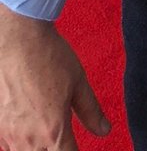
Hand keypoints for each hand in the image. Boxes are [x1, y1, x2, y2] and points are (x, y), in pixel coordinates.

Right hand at [0, 8, 109, 149]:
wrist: (18, 40)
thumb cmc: (49, 58)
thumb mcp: (79, 83)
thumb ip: (91, 112)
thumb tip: (104, 130)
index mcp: (53, 132)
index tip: (76, 145)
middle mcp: (29, 140)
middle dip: (56, 149)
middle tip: (62, 138)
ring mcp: (8, 135)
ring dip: (38, 148)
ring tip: (45, 132)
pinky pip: (8, 146)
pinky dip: (19, 143)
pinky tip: (27, 128)